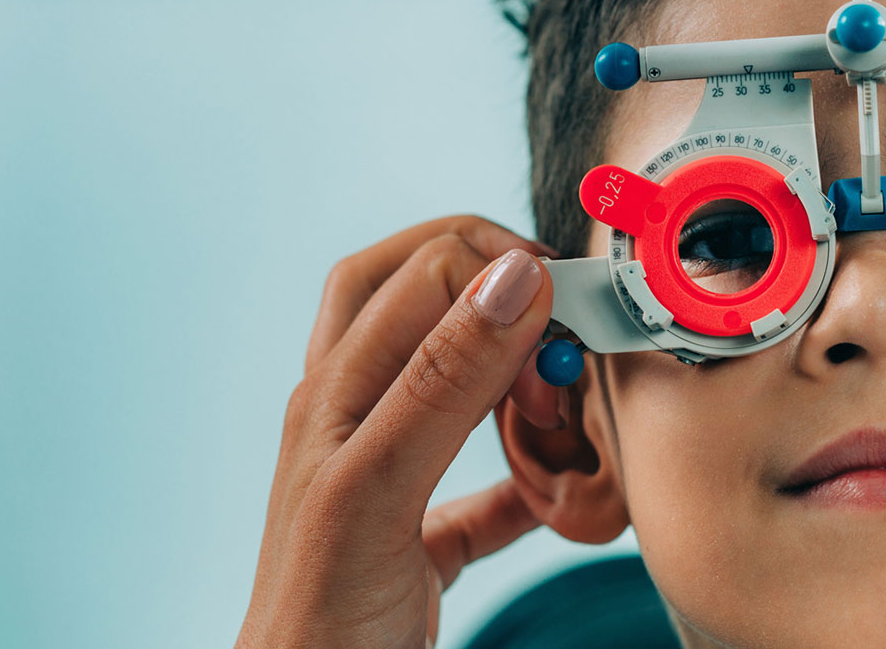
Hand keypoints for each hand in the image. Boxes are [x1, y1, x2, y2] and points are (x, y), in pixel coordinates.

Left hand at [237, 216, 564, 648]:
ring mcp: (385, 481)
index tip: (567, 318)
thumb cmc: (319, 620)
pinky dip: (528, 480)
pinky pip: (479, 494)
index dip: (502, 274)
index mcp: (338, 393)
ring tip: (555, 404)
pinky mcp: (415, 548)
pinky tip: (558, 492)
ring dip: (511, 375)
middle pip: (420, 298)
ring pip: (450, 381)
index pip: (424, 270)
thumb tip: (515, 281)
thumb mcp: (380, 486)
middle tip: (561, 326)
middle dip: (498, 288)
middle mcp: (356, 421)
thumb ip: (441, 381)